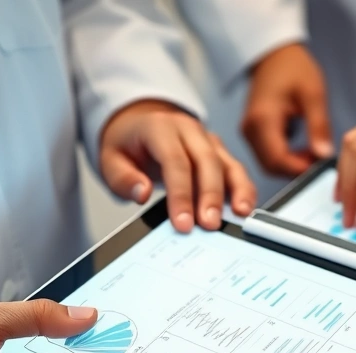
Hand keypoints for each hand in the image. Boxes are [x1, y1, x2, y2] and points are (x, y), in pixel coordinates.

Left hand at [100, 100, 256, 231]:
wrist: (139, 124)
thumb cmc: (128, 144)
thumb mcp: (110, 160)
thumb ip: (123, 178)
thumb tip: (141, 194)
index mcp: (160, 128)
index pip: (175, 161)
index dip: (181, 194)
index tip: (183, 223)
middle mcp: (189, 130)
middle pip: (207, 161)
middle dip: (210, 196)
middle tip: (210, 225)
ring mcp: (208, 140)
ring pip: (228, 163)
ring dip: (236, 191)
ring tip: (240, 215)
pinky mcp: (219, 153)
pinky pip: (236, 170)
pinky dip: (244, 189)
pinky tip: (245, 208)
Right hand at [242, 43, 333, 176]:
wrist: (274, 55)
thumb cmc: (293, 68)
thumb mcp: (313, 93)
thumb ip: (319, 125)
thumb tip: (324, 155)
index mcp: (262, 119)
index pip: (277, 159)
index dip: (300, 169)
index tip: (321, 166)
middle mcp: (250, 129)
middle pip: (271, 166)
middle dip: (296, 169)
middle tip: (319, 159)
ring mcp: (248, 132)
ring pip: (268, 164)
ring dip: (291, 165)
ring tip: (313, 152)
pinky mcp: (252, 133)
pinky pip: (267, 156)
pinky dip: (285, 159)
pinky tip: (302, 148)